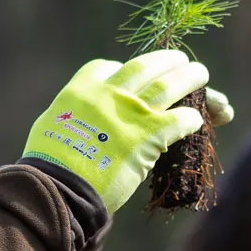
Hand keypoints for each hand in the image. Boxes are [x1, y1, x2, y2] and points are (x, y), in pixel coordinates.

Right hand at [23, 50, 225, 210]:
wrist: (60, 189)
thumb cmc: (49, 166)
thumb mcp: (50, 126)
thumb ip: (69, 116)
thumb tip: (74, 120)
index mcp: (82, 90)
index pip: (107, 68)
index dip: (123, 69)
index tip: (129, 75)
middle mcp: (109, 94)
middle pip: (146, 66)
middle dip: (166, 61)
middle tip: (181, 61)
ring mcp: (131, 113)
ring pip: (169, 85)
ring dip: (190, 77)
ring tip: (200, 73)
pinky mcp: (149, 136)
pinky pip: (180, 119)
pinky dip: (192, 118)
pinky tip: (199, 120)